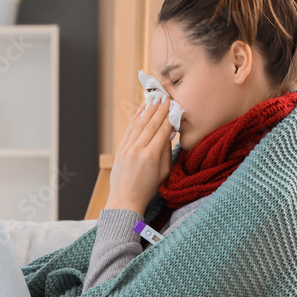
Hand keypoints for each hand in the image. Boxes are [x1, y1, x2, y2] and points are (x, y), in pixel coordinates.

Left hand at [106, 98, 174, 213]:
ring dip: (148, 110)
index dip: (170, 117)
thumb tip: (169, 132)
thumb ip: (166, 150)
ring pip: (139, 124)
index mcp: (151, 155)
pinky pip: (130, 129)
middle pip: (151, 124)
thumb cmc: (148, 188)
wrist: (125, 200)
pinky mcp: (120, 149)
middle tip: (166, 97)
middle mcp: (138, 149)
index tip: (175, 106)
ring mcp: (127, 148)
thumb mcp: (164, 171)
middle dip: (159, 109)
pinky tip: (142, 110)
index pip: (163, 130)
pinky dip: (136, 118)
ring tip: (155, 99)